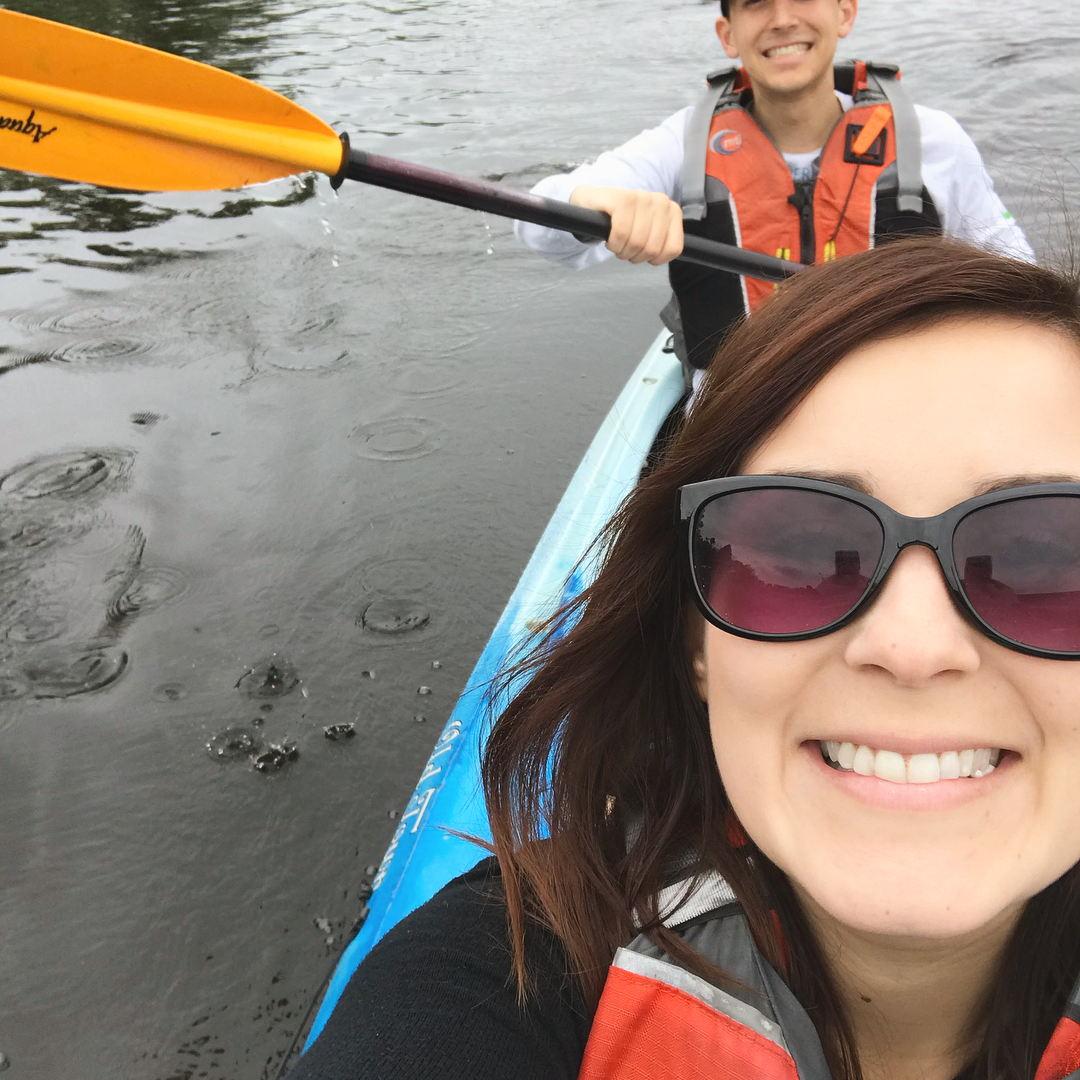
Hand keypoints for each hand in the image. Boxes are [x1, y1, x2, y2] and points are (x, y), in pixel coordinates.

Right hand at [569, 185, 683, 264]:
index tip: (643, 253)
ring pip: (638, 242)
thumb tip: (670, 256)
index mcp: (671, 210)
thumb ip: (663, 243)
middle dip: (635, 256)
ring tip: (617, 243)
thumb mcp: (649, 232)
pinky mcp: (622, 199)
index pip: (673, 249)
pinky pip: (621, 233)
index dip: (655, 259)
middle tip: (626, 249)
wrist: (593, 203)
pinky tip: (610, 238)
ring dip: (622, 251)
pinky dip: (613, 242)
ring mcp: (641, 197)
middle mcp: (660, 201)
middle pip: (653, 249)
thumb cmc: (621, 221)